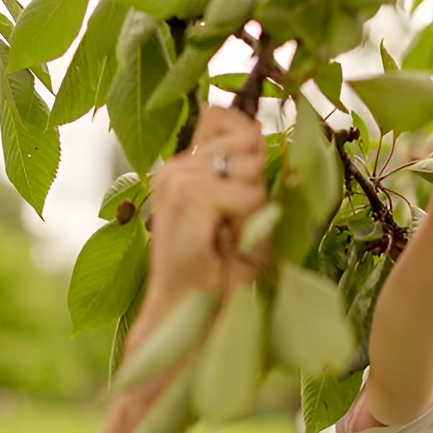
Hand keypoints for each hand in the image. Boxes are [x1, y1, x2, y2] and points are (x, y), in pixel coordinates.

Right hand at [138, 105, 266, 330]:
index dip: (247, 141)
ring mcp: (176, 179)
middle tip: (232, 225)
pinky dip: (248, 221)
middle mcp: (175, 167)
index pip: (221, 116)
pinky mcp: (186, 197)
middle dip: (255, 183)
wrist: (188, 316)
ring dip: (252, 207)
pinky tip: (223, 242)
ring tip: (227, 236)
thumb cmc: (219, 274)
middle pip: (246, 138)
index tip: (241, 191)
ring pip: (251, 167)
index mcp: (184, 167)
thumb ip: (248, 172)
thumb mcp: (243, 214)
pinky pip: (248, 194)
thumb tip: (258, 131)